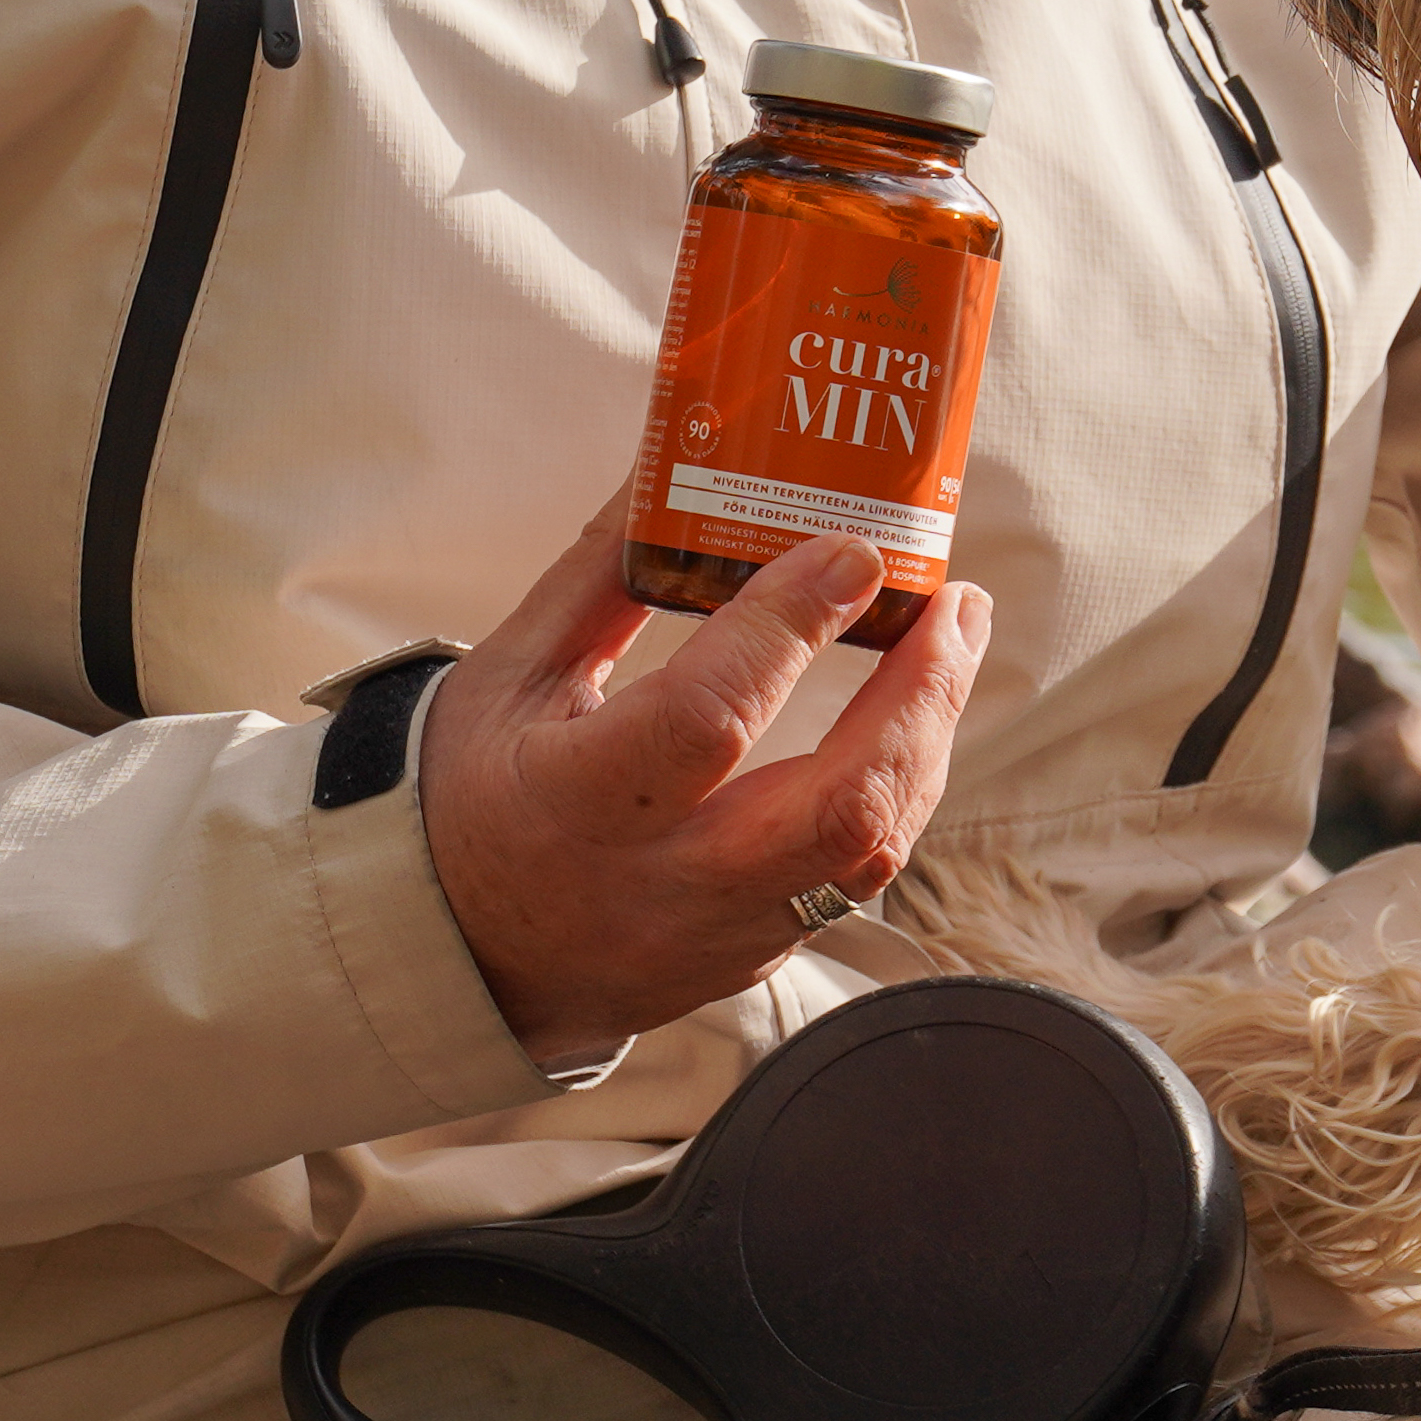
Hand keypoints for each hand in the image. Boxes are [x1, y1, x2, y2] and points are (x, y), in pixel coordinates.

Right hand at [414, 512, 991, 1067]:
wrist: (464, 957)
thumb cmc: (472, 798)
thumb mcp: (506, 678)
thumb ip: (598, 578)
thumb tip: (671, 464)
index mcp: (575, 806)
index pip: (708, 718)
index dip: (790, 629)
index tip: (851, 550)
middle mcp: (660, 887)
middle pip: (838, 811)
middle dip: (921, 700)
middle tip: (956, 604)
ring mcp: (718, 937)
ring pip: (867, 855)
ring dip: (926, 741)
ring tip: (952, 642)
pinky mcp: (755, 957)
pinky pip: (851, 879)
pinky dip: (893, 789)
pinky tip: (908, 719)